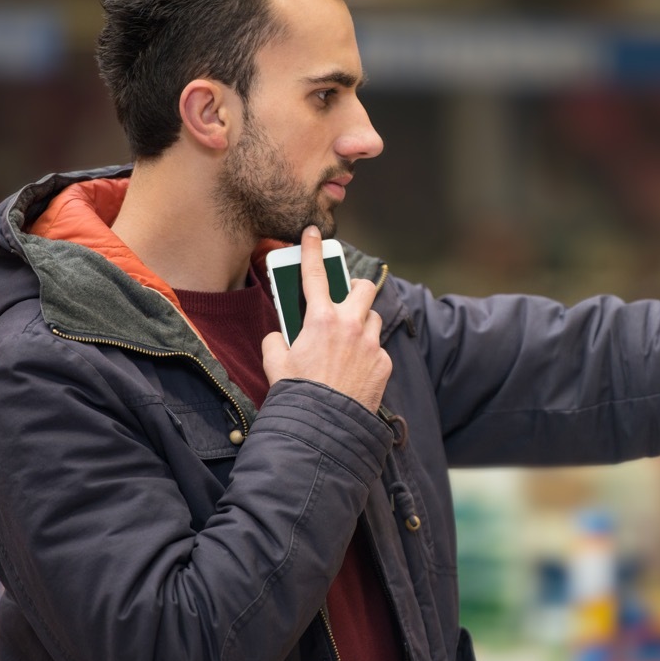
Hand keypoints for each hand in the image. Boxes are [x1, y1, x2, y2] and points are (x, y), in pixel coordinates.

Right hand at [262, 226, 391, 410]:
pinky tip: (355, 372)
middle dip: (355, 287)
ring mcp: (372, 344)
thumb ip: (275, 341)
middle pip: (363, 288)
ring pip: (373, 319)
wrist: (326, 426)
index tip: (313, 233)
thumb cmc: (298, 394)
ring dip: (363, 323)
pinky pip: (378, 349)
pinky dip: (367, 354)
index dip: (313, 250)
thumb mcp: (275, 363)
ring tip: (349, 341)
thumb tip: (279, 336)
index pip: (315, 275)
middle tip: (346, 296)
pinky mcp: (384, 363)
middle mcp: (351, 326)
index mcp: (321, 320)